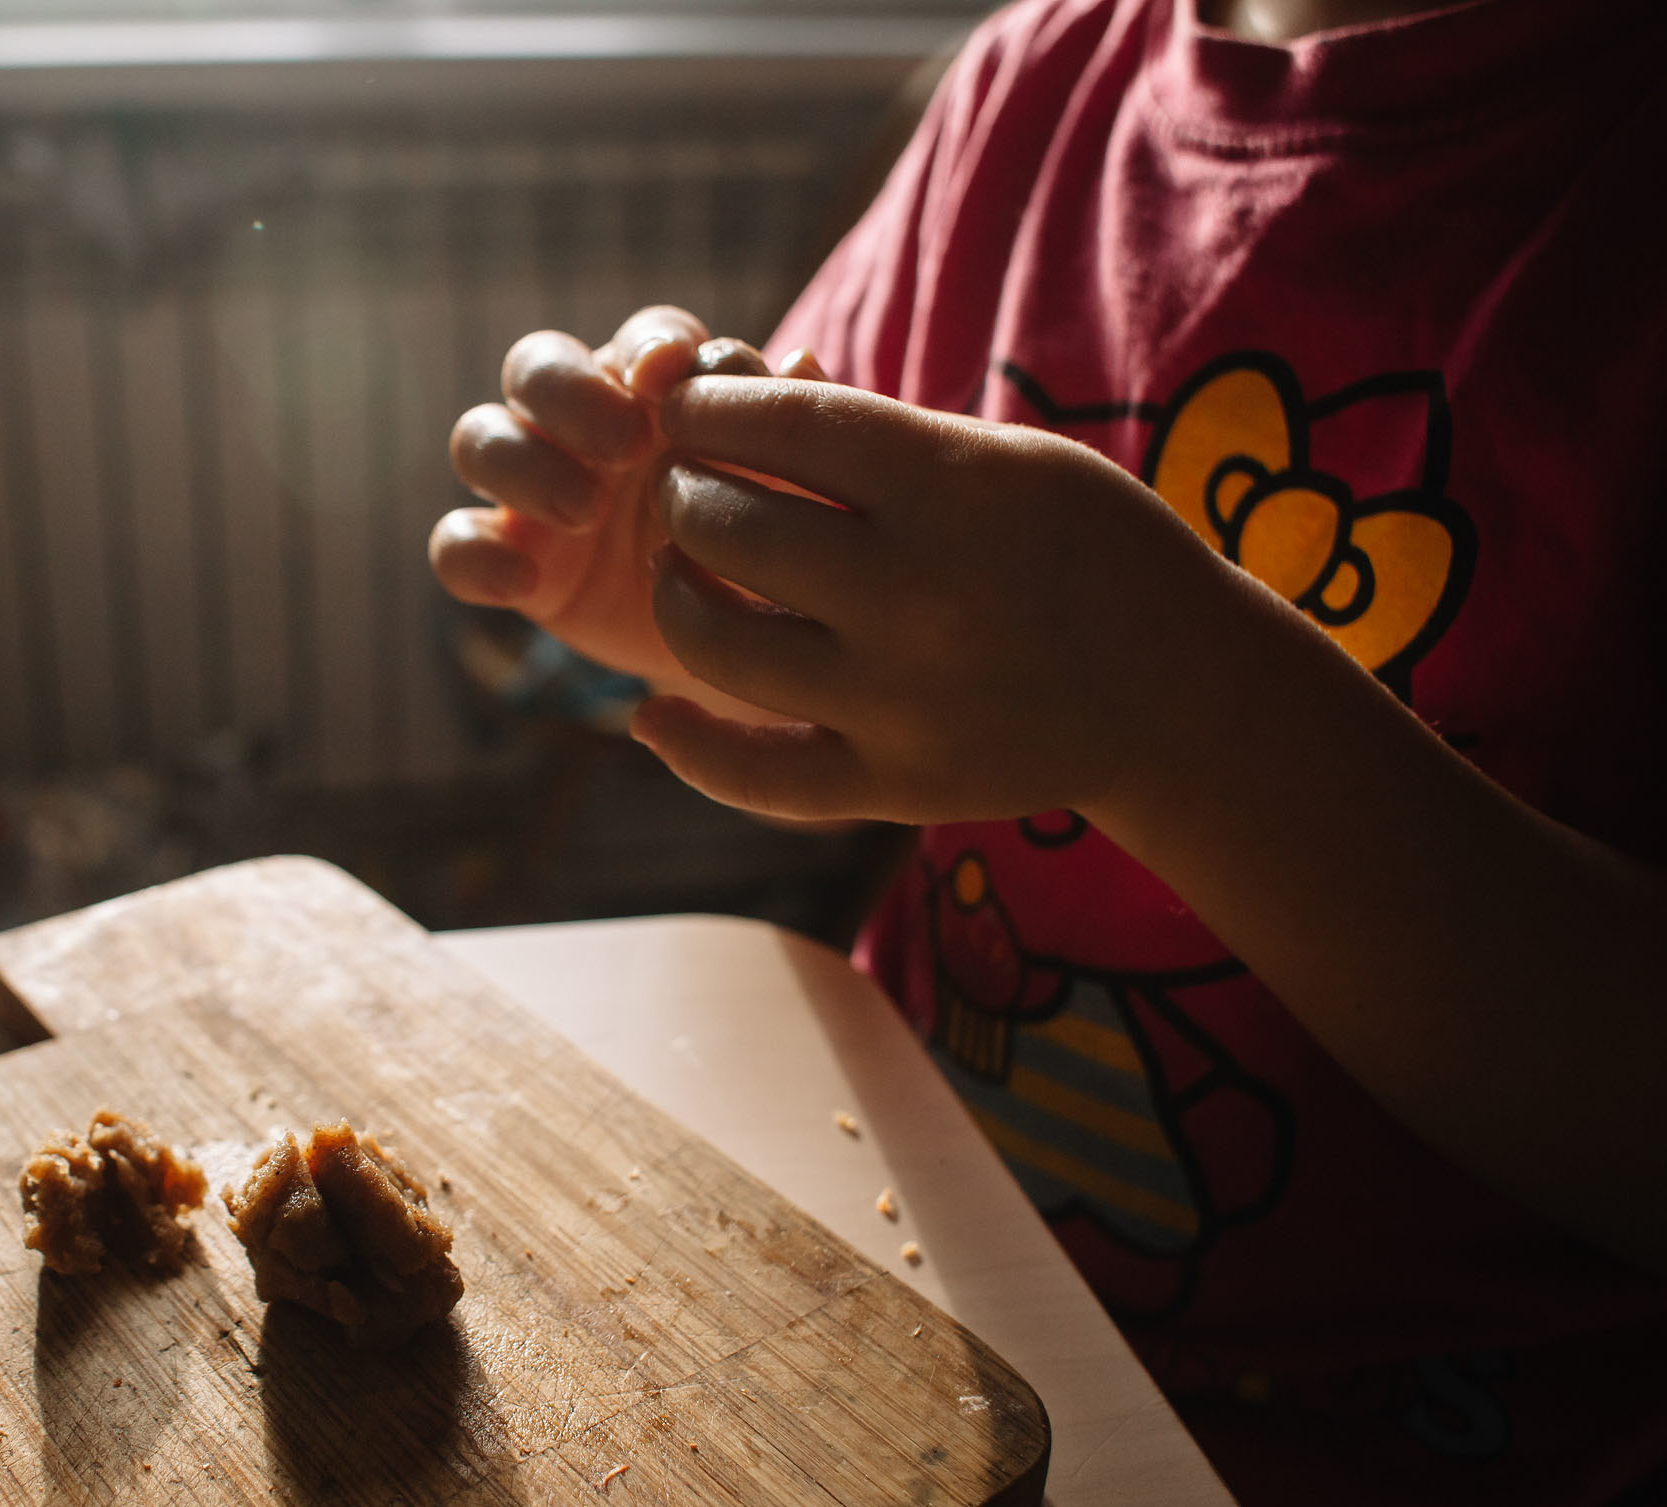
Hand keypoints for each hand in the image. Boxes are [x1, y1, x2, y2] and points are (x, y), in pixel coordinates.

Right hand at [430, 306, 825, 721]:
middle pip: (537, 365)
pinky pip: (455, 543)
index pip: (644, 339)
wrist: (747, 659)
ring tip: (583, 512)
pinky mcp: (507, 558)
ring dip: (520, 462)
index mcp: (664, 394)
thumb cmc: (776, 558)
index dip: (650, 346)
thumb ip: (796, 433)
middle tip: (623, 447)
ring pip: (480, 437)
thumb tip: (798, 361)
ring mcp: (535, 490)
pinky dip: (474, 557)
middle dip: (570, 392)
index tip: (669, 377)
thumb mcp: (800, 506)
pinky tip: (522, 584)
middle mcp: (586, 425)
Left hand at [629, 376, 1263, 825]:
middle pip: (730, 529)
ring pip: (719, 646)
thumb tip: (735, 395)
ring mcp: (904, 699)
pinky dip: (689, 748)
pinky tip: (651, 714)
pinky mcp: (898, 784)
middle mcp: (920, 593)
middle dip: (684, 495)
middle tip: (684, 489)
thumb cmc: (1084, 547)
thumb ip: (877, 436)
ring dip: (675, 597)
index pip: (782, 424)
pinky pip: (759, 776)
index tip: (679, 408)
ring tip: (681, 572)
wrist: (1183, 692)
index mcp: (952, 489)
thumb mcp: (1006, 461)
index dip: (706, 409)